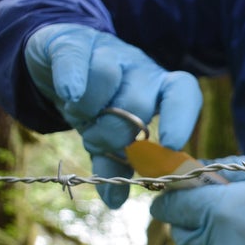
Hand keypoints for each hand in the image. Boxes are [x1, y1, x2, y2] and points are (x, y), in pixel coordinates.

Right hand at [24, 23, 201, 207]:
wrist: (60, 60)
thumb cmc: (97, 105)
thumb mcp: (108, 136)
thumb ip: (113, 164)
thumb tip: (115, 202)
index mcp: (159, 92)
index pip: (183, 95)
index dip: (181, 119)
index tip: (172, 145)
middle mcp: (141, 70)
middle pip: (137, 102)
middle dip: (115, 132)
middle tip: (97, 141)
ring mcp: (110, 53)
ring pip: (108, 79)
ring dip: (89, 110)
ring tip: (78, 117)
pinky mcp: (75, 42)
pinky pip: (77, 60)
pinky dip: (73, 81)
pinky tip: (69, 95)